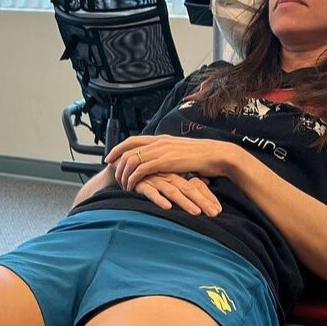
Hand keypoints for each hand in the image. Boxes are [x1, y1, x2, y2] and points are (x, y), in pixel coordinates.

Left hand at [106, 135, 236, 191]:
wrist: (217, 155)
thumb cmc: (203, 157)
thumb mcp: (182, 153)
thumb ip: (169, 155)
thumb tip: (162, 162)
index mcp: (162, 138)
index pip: (133, 140)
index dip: (118, 148)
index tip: (109, 157)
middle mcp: (159, 142)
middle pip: (128, 149)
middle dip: (116, 162)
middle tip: (112, 174)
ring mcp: (161, 150)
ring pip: (132, 159)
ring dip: (124, 173)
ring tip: (123, 185)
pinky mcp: (165, 161)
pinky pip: (141, 169)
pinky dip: (133, 179)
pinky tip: (131, 187)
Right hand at [133, 172, 222, 215]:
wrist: (125, 162)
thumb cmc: (150, 173)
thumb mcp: (170, 176)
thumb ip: (187, 179)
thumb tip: (208, 181)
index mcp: (177, 175)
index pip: (196, 186)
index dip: (207, 197)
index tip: (218, 210)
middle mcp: (169, 177)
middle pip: (189, 189)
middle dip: (202, 202)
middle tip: (214, 214)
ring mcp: (156, 180)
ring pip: (173, 191)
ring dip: (185, 203)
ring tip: (196, 213)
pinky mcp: (142, 184)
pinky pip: (151, 192)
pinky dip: (159, 199)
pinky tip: (167, 207)